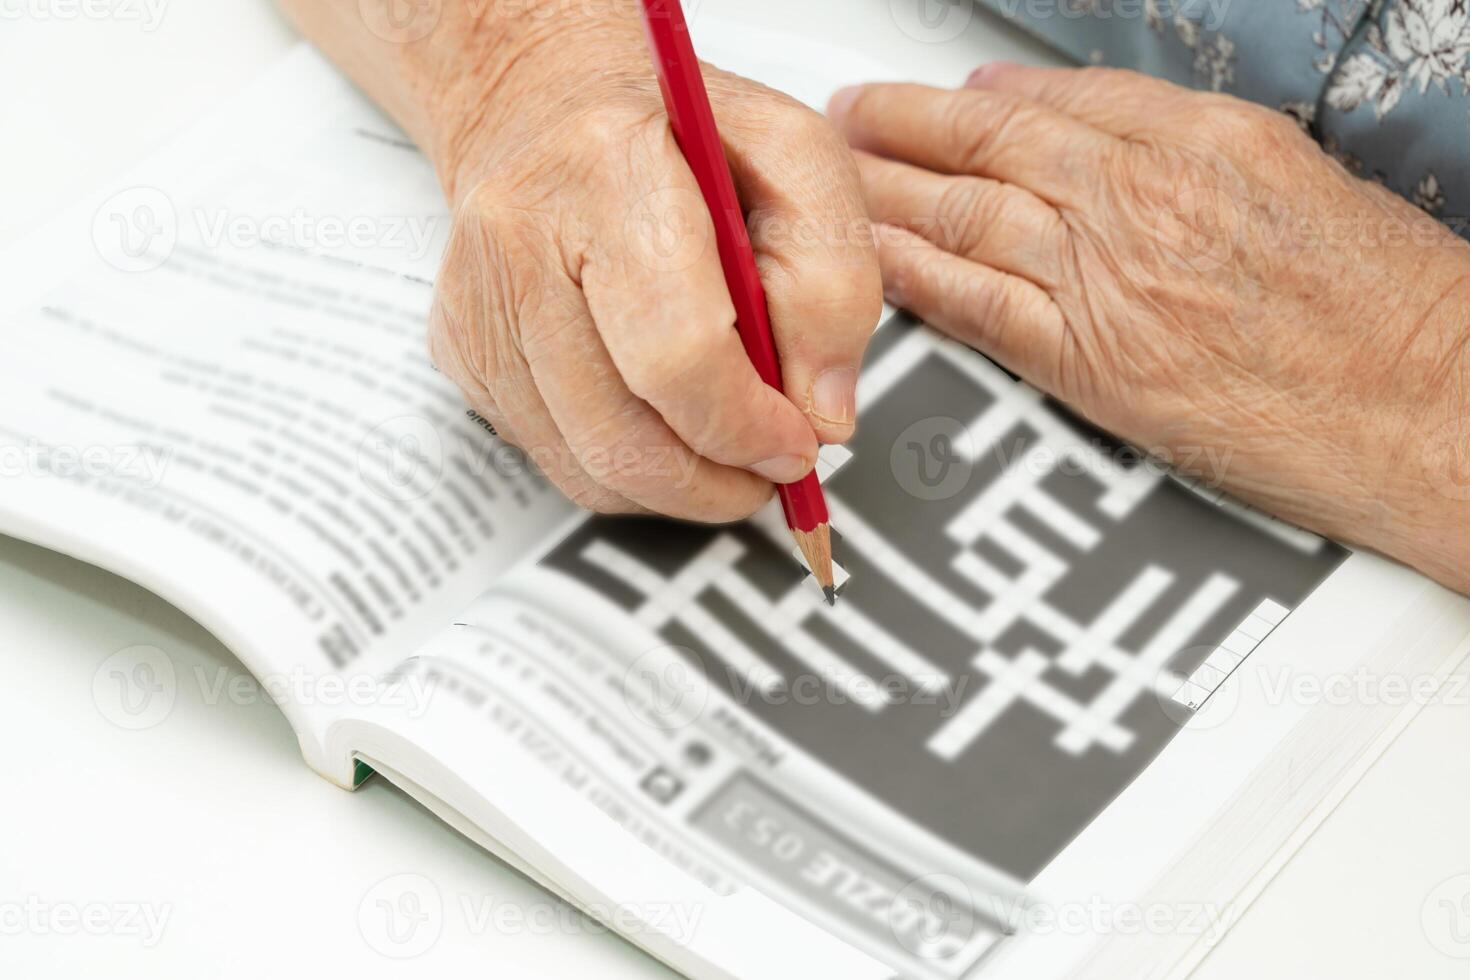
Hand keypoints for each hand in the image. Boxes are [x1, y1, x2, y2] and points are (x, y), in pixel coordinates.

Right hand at [409, 16, 879, 520]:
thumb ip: (833, 278)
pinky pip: (556, 460)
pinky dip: (625, 463)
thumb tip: (821, 410)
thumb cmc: (674, 132)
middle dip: (716, 481)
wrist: (543, 102)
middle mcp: (520, 238)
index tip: (798, 443)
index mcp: (608, 171)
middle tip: (768, 467)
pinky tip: (657, 412)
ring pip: (587, 466)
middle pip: (622, 435)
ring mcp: (478, 305)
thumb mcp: (792, 159)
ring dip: (676, 484)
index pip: (678, 353)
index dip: (748, 426)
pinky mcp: (460, 352)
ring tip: (724, 441)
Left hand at [828, 64, 1469, 592]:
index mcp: (1201, 142)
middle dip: (904, 126)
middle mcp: (1142, 199)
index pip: (1057, 99)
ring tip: (835, 178)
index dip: (978, 97)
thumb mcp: (1296, 184)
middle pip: (990, 144)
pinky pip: (977, 307)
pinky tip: (870, 261)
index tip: (943, 98)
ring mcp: (1108, 279)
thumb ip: (1194, 156)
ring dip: (885, 193)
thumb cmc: (1381, 308)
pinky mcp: (1090, 363)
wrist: (1423, 405)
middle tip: (851, 117)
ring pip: (966, 215)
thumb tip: (1113, 136)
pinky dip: (914, 278)